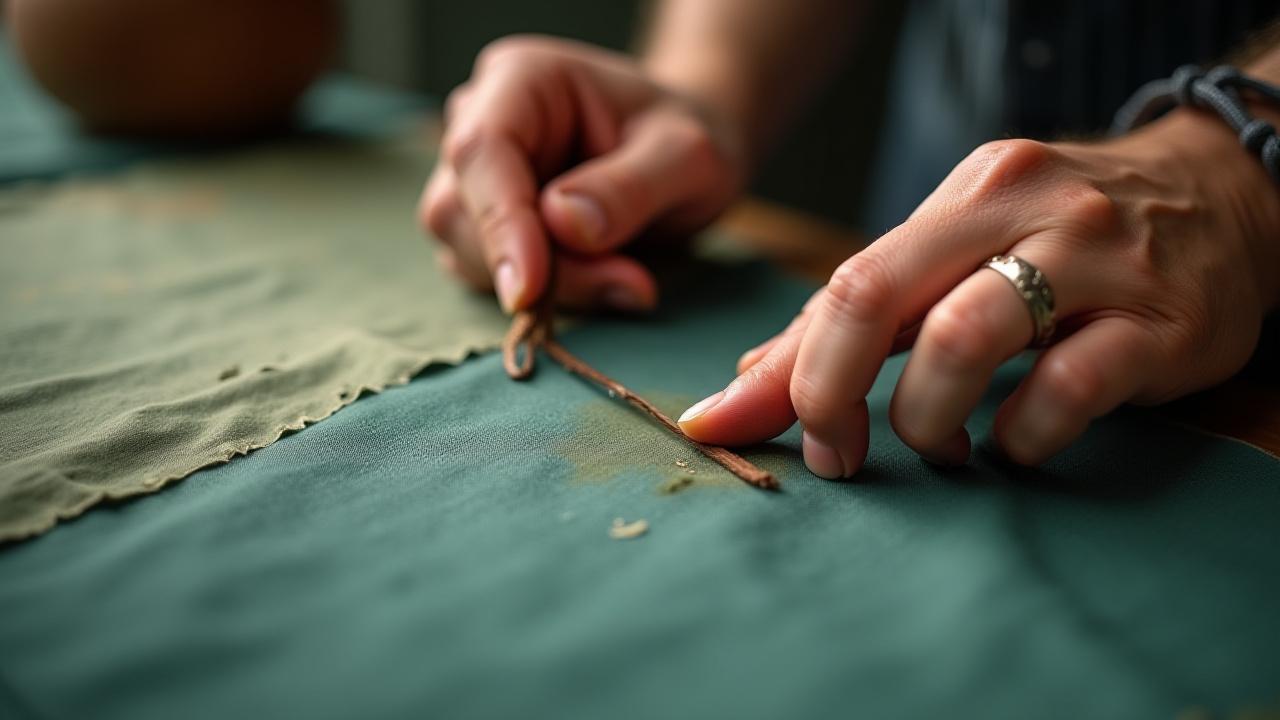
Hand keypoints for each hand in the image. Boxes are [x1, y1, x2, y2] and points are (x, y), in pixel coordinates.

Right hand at [419, 35, 745, 312]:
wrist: (679, 160)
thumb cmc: (682, 143)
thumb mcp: (687, 157)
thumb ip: (631, 187)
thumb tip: (563, 224)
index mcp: (521, 79)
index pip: (482, 151)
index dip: (500, 222)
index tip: (530, 289)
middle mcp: (480, 120)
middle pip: (463, 210)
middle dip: (540, 267)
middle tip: (630, 285)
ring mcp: (473, 177)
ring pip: (469, 253)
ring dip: (547, 287)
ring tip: (631, 280)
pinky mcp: (481, 226)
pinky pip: (490, 277)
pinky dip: (548, 296)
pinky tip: (608, 281)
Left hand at [678, 112, 1279, 475]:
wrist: (1227, 198)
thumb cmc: (1069, 236)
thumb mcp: (964, 249)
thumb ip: (865, 313)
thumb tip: (751, 381)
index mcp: (964, 193)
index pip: (845, 282)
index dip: (781, 368)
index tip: (731, 426)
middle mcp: (1021, 210)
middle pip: (878, 296)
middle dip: (828, 390)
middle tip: (833, 453)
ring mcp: (1094, 261)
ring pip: (964, 338)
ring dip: (925, 417)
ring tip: (937, 447)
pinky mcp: (1162, 323)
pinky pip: (1068, 388)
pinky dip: (1023, 434)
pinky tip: (1018, 443)